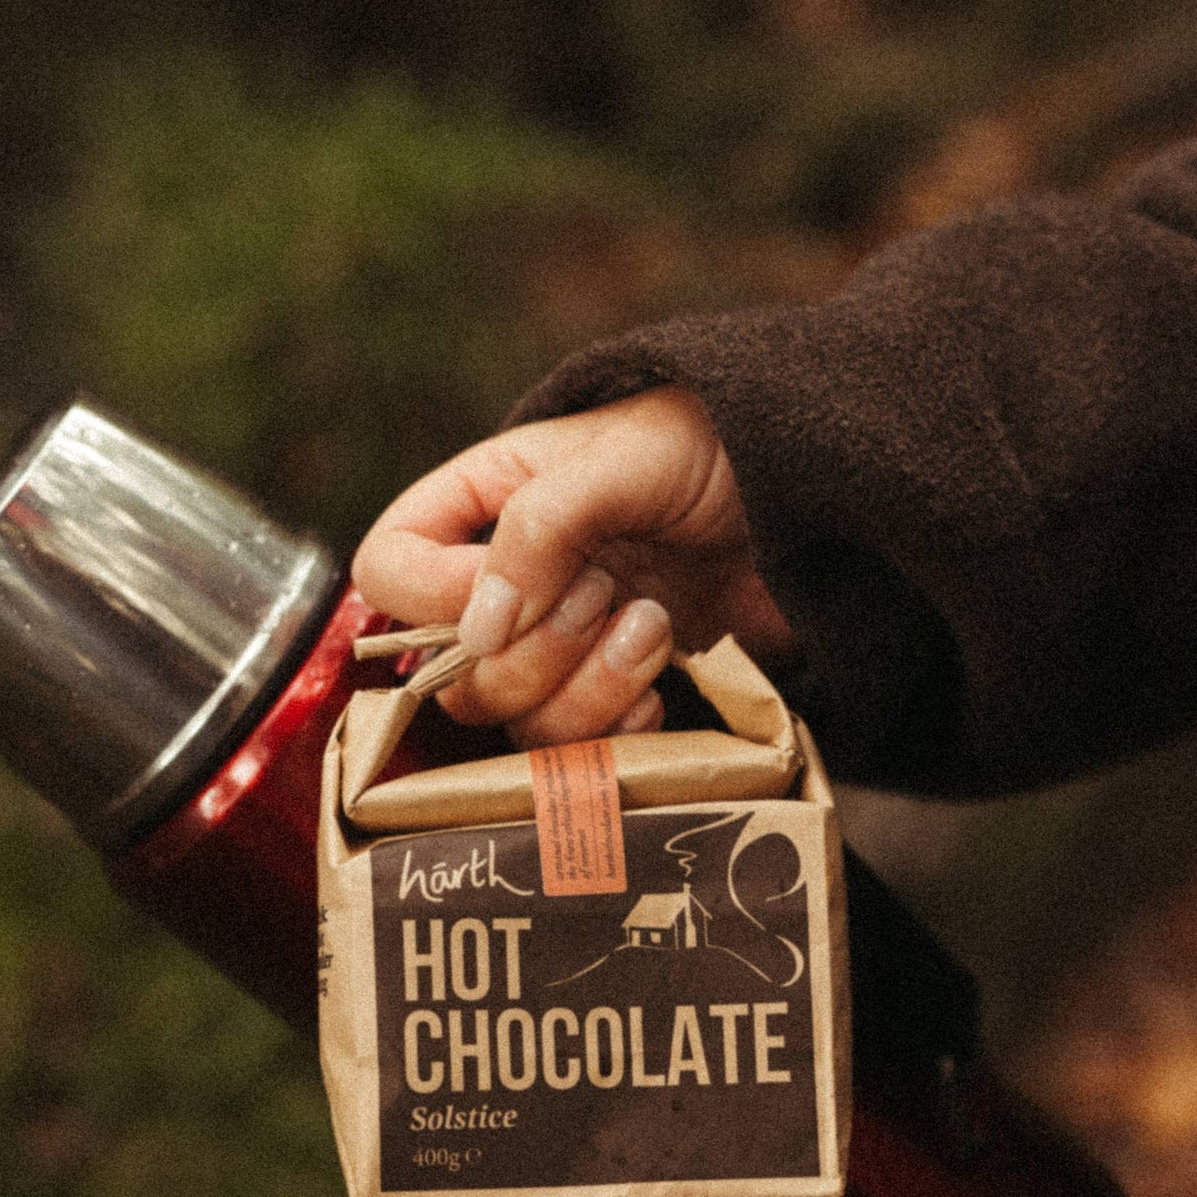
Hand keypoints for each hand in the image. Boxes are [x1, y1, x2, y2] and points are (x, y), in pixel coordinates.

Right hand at [349, 385, 791, 741]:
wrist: (808, 488)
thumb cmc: (709, 444)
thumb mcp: (616, 462)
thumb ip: (538, 533)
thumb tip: (480, 632)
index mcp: (482, 504)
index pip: (388, 571)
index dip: (435, 597)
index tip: (516, 586)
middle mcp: (508, 583)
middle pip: (455, 673)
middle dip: (537, 650)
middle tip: (609, 593)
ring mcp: (562, 645)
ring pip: (519, 722)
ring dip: (589, 689)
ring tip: (654, 626)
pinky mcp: (616, 691)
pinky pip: (582, 753)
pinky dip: (622, 731)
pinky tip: (663, 684)